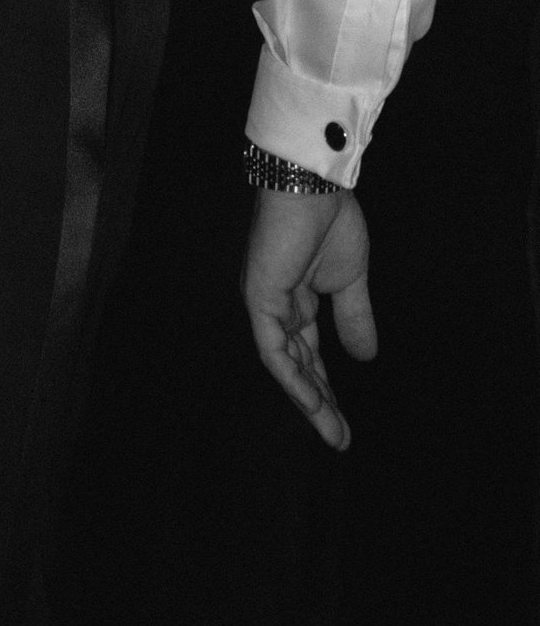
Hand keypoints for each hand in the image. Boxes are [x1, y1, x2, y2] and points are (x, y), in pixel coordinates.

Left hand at [242, 185, 375, 450]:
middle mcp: (275, 307)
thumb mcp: (350, 280)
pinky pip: (273, 347)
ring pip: (285, 364)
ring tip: (333, 433)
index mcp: (294, 300)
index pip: (307, 355)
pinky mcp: (259, 298)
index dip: (325, 388)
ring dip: (309, 400)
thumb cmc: (331, 222)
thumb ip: (353, 318)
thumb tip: (365, 358)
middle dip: (319, 404)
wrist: (315, 186)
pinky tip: (313, 402)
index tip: (344, 423)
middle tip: (340, 439)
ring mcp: (264, 304)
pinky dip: (291, 376)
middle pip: (297, 366)